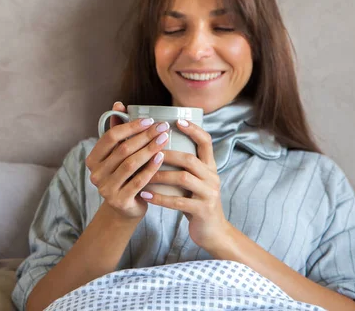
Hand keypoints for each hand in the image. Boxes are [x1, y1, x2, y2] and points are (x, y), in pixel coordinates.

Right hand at [85, 101, 169, 220]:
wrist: (126, 208)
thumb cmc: (124, 175)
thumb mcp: (119, 154)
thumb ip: (118, 130)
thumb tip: (119, 104)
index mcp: (92, 159)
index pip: (110, 137)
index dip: (130, 127)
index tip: (150, 120)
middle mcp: (95, 174)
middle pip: (122, 150)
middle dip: (144, 136)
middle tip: (162, 127)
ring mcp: (106, 189)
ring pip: (130, 164)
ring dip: (149, 149)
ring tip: (165, 139)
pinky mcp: (119, 201)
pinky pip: (138, 181)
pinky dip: (151, 167)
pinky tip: (162, 157)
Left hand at [140, 118, 231, 251]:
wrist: (213, 232)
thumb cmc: (196, 202)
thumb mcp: (195, 181)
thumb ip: (183, 166)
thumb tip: (160, 146)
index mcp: (210, 167)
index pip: (206, 142)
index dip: (194, 130)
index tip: (177, 121)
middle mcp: (212, 177)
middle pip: (190, 158)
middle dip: (167, 153)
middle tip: (147, 150)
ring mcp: (209, 194)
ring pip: (183, 178)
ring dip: (160, 175)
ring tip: (142, 174)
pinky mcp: (202, 210)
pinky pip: (178, 201)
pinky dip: (160, 198)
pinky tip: (145, 195)